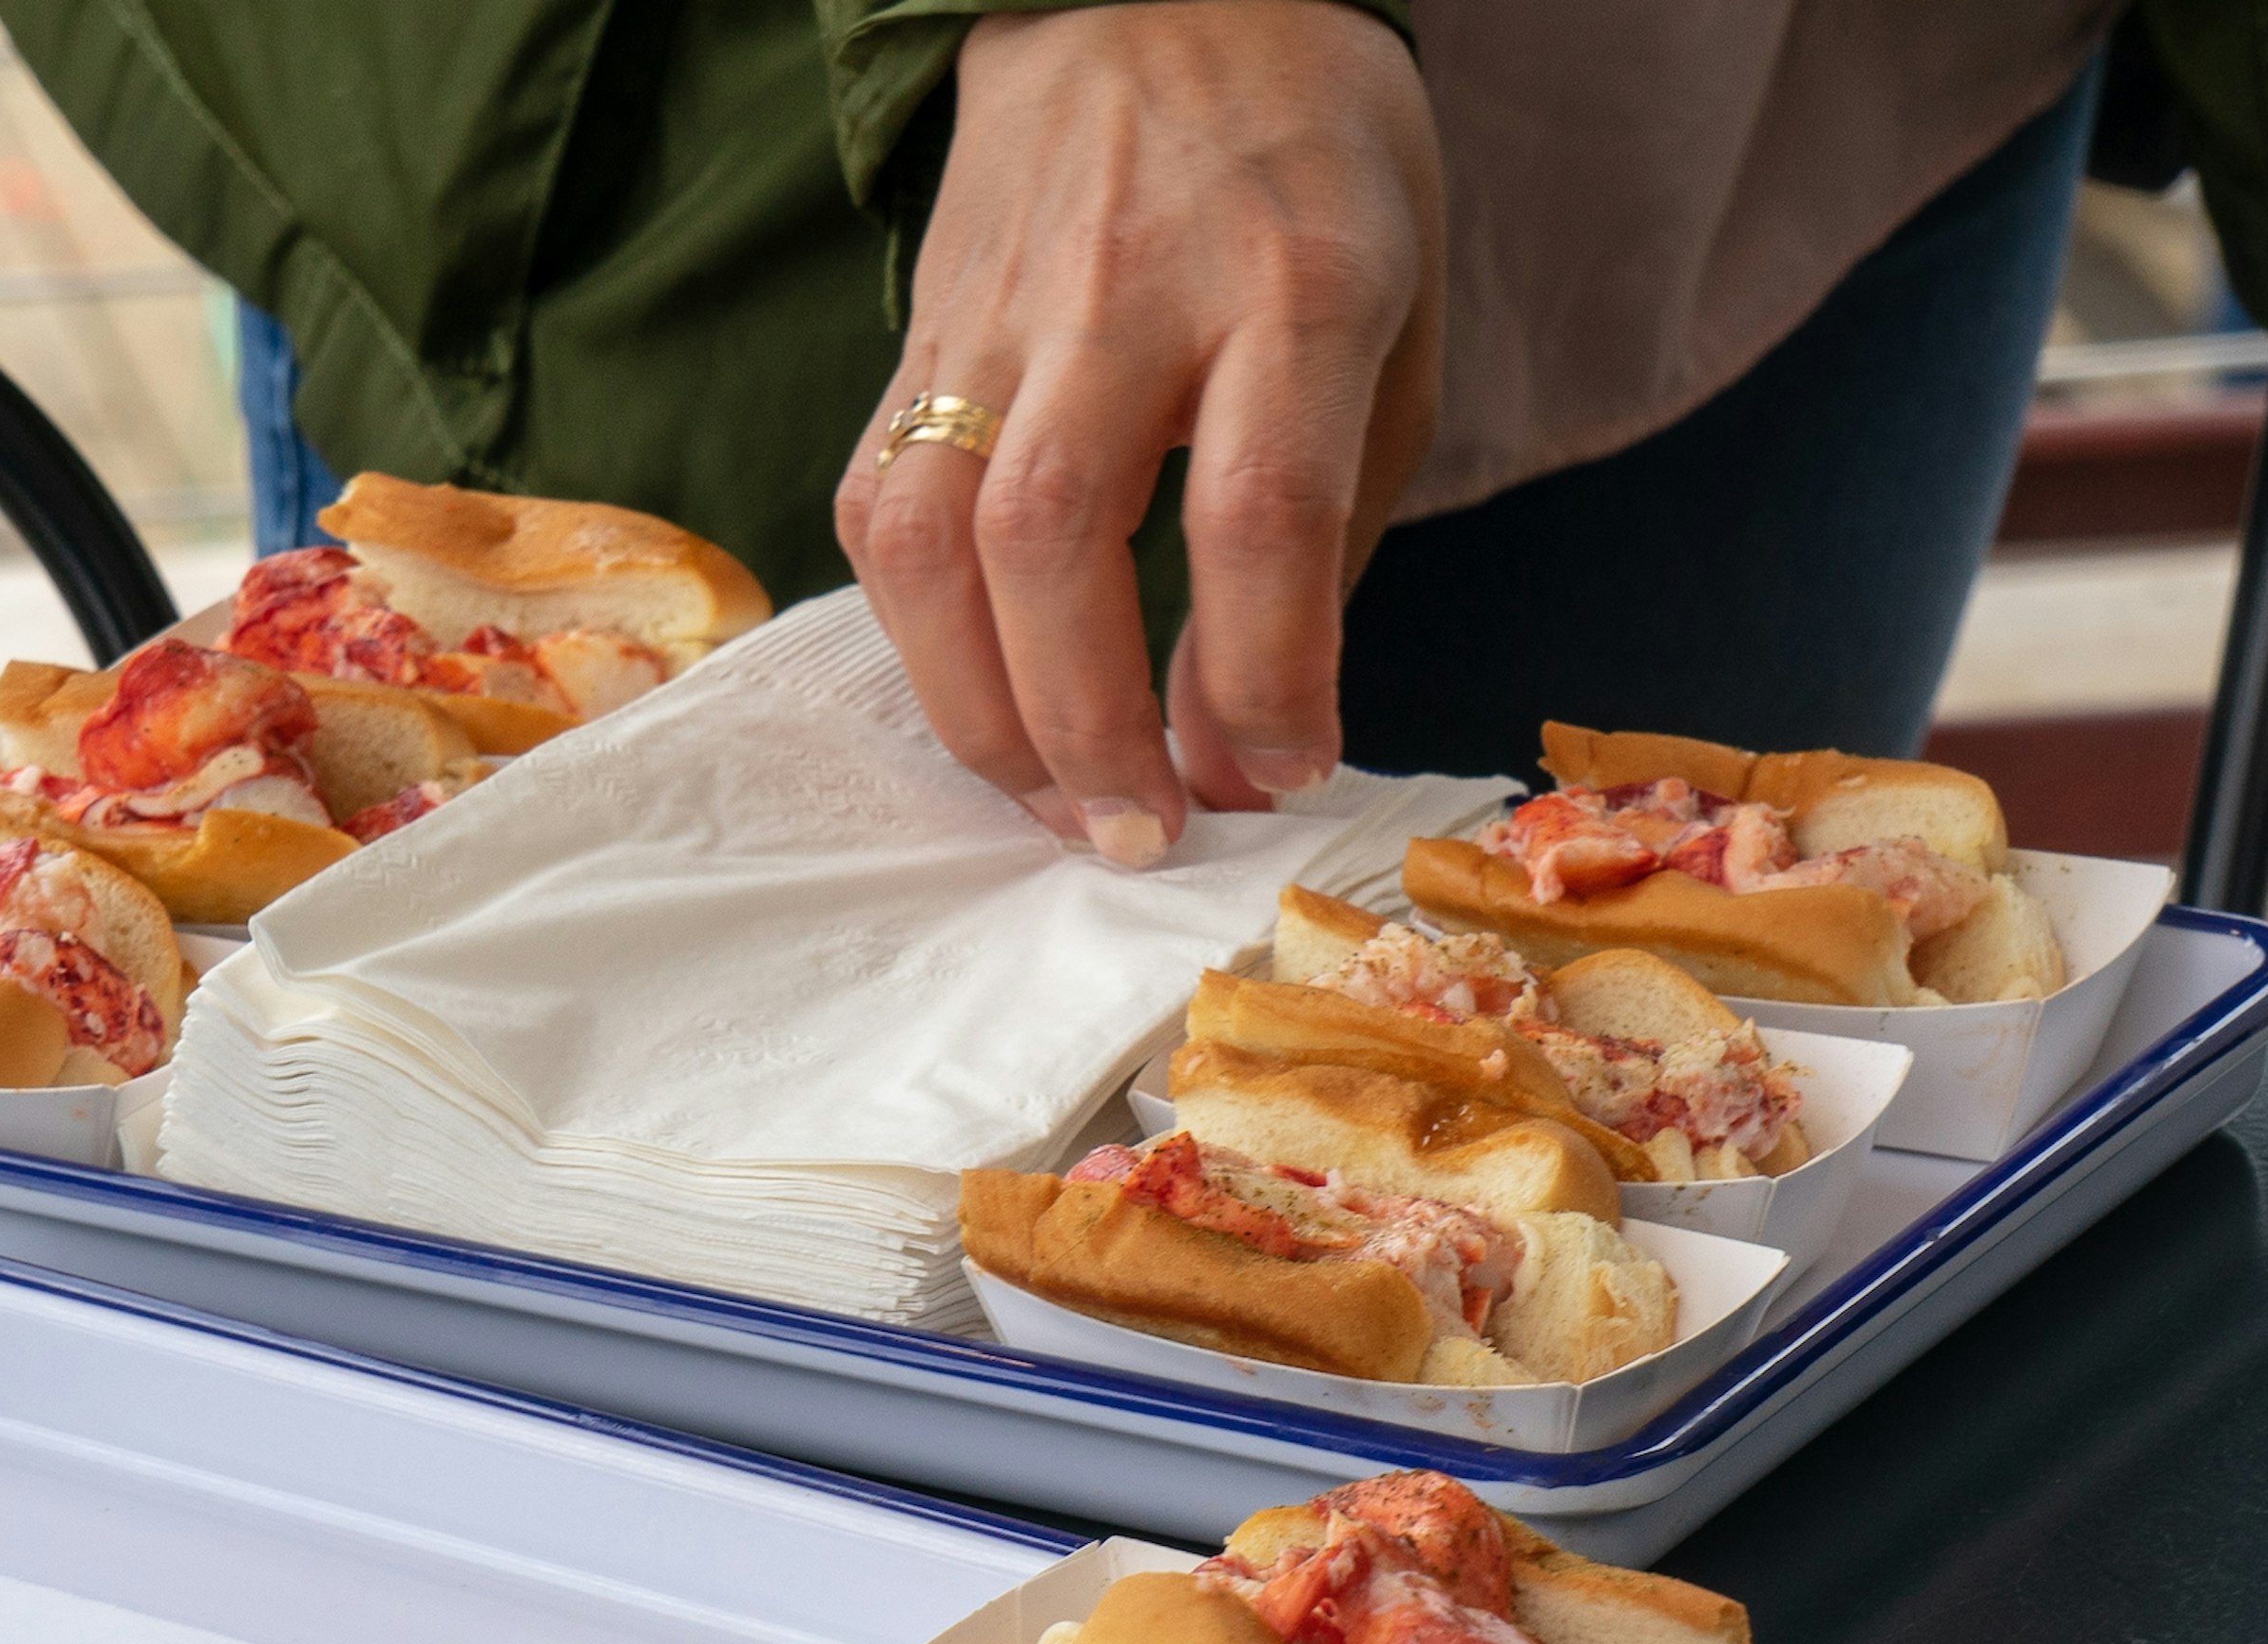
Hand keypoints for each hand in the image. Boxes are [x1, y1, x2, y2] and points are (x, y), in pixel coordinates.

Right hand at [833, 0, 1442, 867]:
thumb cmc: (1309, 185)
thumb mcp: (1388, 339)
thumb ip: (1321, 551)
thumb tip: (1242, 756)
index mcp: (1291, 283)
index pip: (1256, 508)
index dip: (1260, 673)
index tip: (1277, 775)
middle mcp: (1125, 292)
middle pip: (1055, 533)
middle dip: (1088, 724)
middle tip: (1140, 834)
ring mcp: (997, 311)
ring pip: (933, 534)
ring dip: (981, 708)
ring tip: (1055, 800)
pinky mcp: (916, 337)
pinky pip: (879, 507)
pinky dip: (920, 638)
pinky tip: (985, 698)